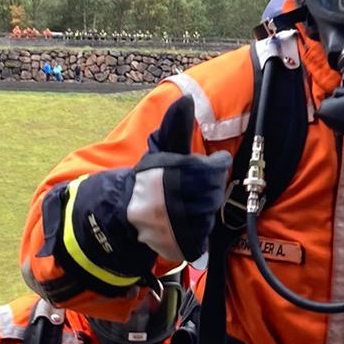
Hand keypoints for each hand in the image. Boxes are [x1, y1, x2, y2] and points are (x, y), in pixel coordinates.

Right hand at [127, 95, 231, 262]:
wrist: (125, 212)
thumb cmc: (149, 179)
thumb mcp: (163, 149)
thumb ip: (177, 126)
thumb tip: (187, 100)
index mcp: (183, 173)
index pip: (218, 167)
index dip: (214, 164)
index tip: (207, 164)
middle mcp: (186, 200)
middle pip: (215, 191)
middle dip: (206, 187)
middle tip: (189, 187)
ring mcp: (186, 225)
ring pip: (210, 212)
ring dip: (201, 208)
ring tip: (183, 204)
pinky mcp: (185, 244)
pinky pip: (203, 235)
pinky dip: (196, 228)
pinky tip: (184, 221)